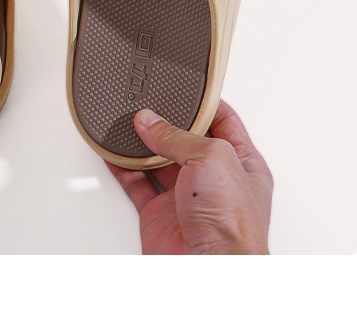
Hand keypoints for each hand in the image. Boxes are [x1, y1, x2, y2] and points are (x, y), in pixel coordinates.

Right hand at [108, 101, 272, 253]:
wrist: (209, 270)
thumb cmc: (232, 224)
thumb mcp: (212, 158)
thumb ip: (178, 136)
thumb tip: (152, 122)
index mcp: (241, 162)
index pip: (223, 120)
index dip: (204, 102)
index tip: (185, 86)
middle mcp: (215, 179)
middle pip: (187, 139)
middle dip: (168, 122)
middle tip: (149, 103)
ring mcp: (186, 197)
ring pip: (159, 160)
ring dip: (143, 143)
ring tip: (127, 122)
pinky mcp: (160, 214)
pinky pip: (138, 184)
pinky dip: (123, 168)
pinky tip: (115, 153)